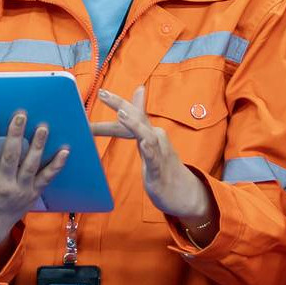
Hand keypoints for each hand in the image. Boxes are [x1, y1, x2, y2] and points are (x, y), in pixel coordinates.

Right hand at [0, 110, 68, 249]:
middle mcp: (4, 185)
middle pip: (11, 156)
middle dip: (16, 134)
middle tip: (21, 115)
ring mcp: (21, 190)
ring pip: (30, 165)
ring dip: (38, 145)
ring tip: (43, 127)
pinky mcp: (33, 194)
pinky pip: (47, 178)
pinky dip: (57, 165)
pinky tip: (65, 151)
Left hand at [91, 87, 212, 223]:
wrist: (184, 192)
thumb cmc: (162, 166)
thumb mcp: (148, 142)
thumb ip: (139, 123)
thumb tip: (137, 98)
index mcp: (149, 133)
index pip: (133, 113)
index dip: (117, 101)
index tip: (101, 91)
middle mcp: (155, 138)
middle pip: (138, 118)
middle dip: (120, 104)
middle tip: (103, 94)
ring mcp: (159, 154)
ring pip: (147, 136)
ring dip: (134, 124)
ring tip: (121, 114)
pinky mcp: (160, 171)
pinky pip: (155, 159)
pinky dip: (150, 151)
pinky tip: (144, 144)